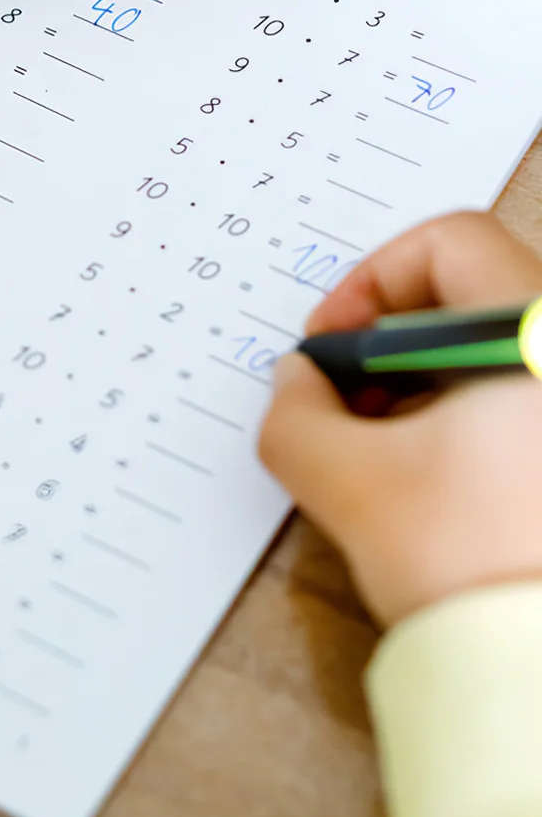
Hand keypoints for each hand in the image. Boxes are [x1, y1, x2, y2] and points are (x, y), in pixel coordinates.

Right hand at [259, 212, 541, 626]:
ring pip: (499, 354)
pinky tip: (442, 481)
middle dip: (393, 344)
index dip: (371, 282)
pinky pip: (524, 402)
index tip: (335, 342)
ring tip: (393, 452)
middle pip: (475, 297)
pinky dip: (475, 421)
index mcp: (538, 339)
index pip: (450, 244)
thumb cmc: (477, 572)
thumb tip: (299, 383)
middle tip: (352, 402)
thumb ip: (298, 414)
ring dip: (431, 386)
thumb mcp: (349, 483)